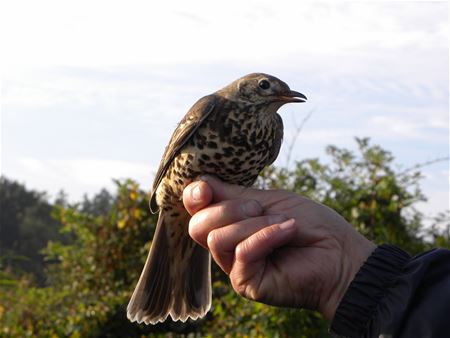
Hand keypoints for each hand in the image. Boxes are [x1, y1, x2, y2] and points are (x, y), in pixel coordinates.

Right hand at [182, 176, 375, 319]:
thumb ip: (234, 195)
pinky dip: (265, 236)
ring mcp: (235, 265)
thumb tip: (201, 182)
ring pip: (217, 238)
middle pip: (198, 225)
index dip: (194, 196)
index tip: (205, 188)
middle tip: (258, 208)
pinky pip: (240, 252)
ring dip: (253, 224)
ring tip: (282, 224)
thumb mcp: (270, 200)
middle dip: (229, 209)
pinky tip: (286, 232)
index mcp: (231, 222)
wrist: (340, 254)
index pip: (196, 210)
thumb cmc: (310, 224)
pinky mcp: (246, 283)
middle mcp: (229, 245)